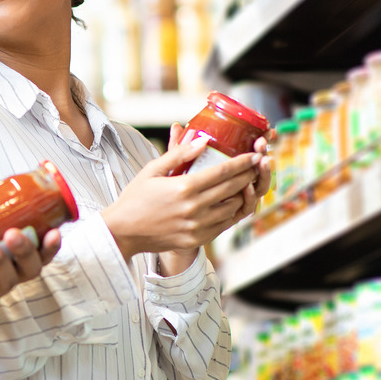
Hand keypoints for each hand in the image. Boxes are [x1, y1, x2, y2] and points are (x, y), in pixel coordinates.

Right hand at [103, 134, 260, 258]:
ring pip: (232, 208)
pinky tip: (230, 202)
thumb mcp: (152, 170)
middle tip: (257, 165)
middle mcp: (194, 208)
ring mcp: (197, 226)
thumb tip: (203, 141)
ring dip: (241, 194)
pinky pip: (223, 224)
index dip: (242, 162)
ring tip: (245, 183)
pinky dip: (230, 212)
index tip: (254, 155)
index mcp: (184, 187)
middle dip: (249, 175)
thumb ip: (179, 154)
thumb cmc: (135, 198)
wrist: (123, 232)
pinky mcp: (197, 239)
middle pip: (233, 188)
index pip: (223, 172)